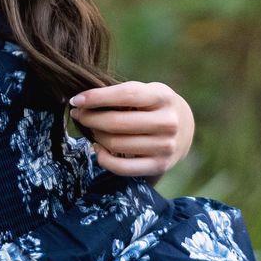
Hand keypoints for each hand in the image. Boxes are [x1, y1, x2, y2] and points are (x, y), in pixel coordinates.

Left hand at [68, 78, 194, 180]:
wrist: (184, 129)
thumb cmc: (155, 106)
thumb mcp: (147, 92)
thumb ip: (123, 95)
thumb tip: (84, 102)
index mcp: (163, 97)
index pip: (126, 95)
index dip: (97, 97)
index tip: (76, 99)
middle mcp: (167, 122)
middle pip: (117, 123)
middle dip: (90, 118)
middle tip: (78, 115)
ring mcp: (165, 146)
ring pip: (117, 144)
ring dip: (96, 136)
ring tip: (90, 129)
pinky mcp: (159, 166)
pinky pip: (122, 168)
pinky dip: (103, 158)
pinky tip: (98, 148)